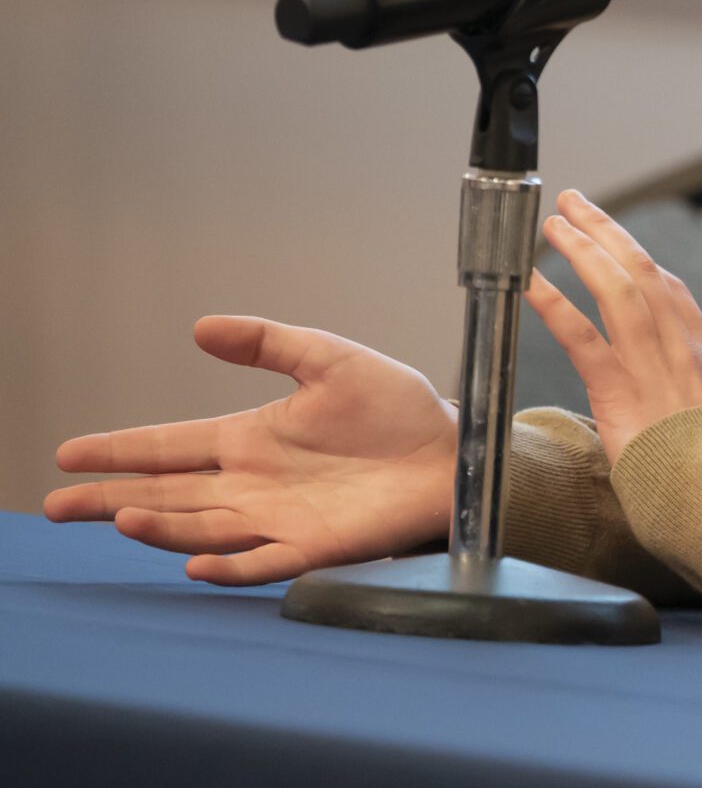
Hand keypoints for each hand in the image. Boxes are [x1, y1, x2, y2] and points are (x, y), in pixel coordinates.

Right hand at [45, 316, 456, 584]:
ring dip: (162, 526)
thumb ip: (269, 344)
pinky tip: (196, 562)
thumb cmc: (396, 409)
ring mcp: (279, 518)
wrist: (452, 451)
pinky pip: (262, 562)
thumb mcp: (330, 360)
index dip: (120, 450)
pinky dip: (229, 565)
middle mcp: (253, 484)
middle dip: (111, 498)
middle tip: (58, 502)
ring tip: (122, 515)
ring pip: (202, 527)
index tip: (68, 453)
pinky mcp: (314, 546)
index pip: (170, 446)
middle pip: (168, 494)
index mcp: (250, 439)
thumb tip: (201, 327)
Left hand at [525, 190, 701, 466]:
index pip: (672, 290)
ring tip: (554, 224)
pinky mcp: (621, 389)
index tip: (614, 240)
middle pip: (643, 270)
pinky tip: (531, 283)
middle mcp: (679, 347)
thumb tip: (660, 379)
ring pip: (619, 288)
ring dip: (584, 249)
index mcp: (700, 353)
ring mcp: (652, 364)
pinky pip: (584, 336)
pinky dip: (556, 304)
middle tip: (574, 203)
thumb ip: (683, 386)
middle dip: (607, 231)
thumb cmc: (701, 469)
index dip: (639, 258)